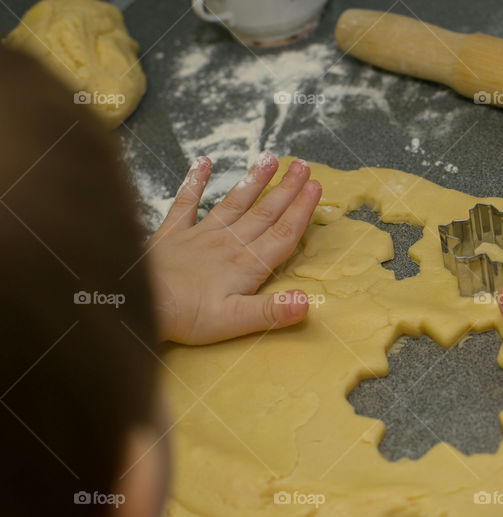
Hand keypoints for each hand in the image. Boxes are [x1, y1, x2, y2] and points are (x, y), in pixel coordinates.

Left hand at [147, 153, 320, 344]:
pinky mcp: (172, 234)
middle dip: (286, 189)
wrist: (136, 301)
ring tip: (270, 158)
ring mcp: (199, 235)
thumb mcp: (235, 322)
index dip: (302, 210)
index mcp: (246, 265)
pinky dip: (194, 181)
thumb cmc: (187, 316)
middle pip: (264, 213)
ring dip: (254, 181)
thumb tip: (307, 301)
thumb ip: (272, 311)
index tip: (317, 187)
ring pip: (234, 202)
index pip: (282, 233)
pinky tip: (203, 162)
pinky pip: (186, 202)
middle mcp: (228, 243)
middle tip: (303, 166)